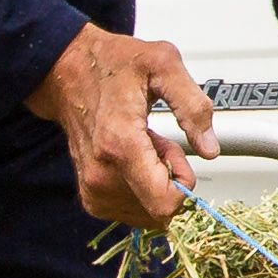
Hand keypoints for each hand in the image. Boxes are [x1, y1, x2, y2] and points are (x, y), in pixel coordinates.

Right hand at [37, 26, 210, 229]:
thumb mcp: (163, 64)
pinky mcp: (91, 196)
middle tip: (158, 141)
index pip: (164, 203)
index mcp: (120, 144)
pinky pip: (133, 210)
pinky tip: (132, 157)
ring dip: (156, 183)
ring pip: (148, 213)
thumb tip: (209, 150)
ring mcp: (93, 189)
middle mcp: (101, 174)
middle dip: (171, 179)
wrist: (68, 71)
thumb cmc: (113, 65)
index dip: (184, 184)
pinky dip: (141, 188)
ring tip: (143, 145)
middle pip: (160, 208)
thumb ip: (192, 106)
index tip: (177, 155)